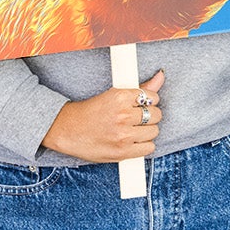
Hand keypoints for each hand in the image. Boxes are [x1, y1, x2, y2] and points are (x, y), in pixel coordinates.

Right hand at [40, 70, 164, 162]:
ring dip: (147, 130)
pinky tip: (134, 141)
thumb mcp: (113, 94)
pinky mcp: (122, 152)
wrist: (67, 130)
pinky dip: (144, 145)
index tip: (141, 104)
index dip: (149, 100)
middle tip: (137, 117)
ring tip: (134, 129)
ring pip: (154, 131)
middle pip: (156, 114)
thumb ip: (140, 89)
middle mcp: (123, 115)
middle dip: (149, 115)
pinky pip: (149, 148)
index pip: (152, 96)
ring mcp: (123, 135)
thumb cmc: (90, 111)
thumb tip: (161, 76)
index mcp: (120, 97)